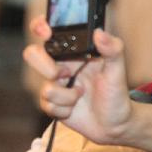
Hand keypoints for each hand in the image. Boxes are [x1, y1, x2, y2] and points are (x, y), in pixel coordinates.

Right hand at [24, 18, 133, 144]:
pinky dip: (64, 109)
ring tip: (81, 95)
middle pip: (33, 55)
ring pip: (45, 88)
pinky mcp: (52, 104)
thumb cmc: (117, 95)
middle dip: (47, 67)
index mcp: (73, 53)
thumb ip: (113, 50)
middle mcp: (61, 66)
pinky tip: (76, 108)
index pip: (49, 32)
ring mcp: (55, 85)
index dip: (40, 26)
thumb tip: (100, 33)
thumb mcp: (118, 70)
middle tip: (66, 74)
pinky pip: (47, 105)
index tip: (46, 32)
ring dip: (66, 96)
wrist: (114, 125)